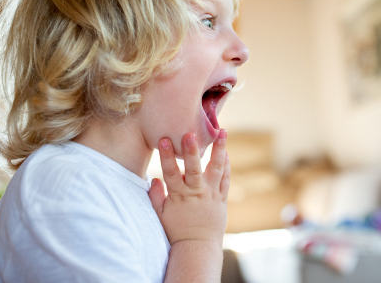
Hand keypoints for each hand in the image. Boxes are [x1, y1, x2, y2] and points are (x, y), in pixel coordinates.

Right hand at [148, 130, 229, 244]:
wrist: (197, 247)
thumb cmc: (176, 231)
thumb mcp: (160, 214)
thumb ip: (156, 196)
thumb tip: (153, 178)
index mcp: (179, 196)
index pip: (170, 172)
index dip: (166, 156)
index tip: (163, 140)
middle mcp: (196, 193)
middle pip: (194, 169)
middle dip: (192, 151)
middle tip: (191, 134)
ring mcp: (211, 195)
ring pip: (216, 169)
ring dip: (219, 150)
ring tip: (222, 132)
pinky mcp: (222, 198)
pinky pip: (226, 180)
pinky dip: (227, 166)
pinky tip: (226, 152)